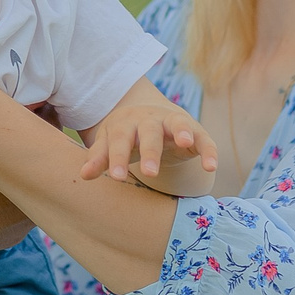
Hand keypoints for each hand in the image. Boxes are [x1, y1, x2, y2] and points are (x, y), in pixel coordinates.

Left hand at [79, 94, 219, 193]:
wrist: (152, 116)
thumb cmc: (126, 136)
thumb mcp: (110, 144)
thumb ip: (99, 158)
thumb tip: (84, 175)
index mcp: (124, 124)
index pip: (119, 140)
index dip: (117, 158)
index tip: (116, 177)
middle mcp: (149, 120)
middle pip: (148, 133)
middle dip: (150, 151)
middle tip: (149, 172)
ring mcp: (172, 123)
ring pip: (177, 125)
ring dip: (181, 132)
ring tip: (184, 142)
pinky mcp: (194, 131)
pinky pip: (203, 139)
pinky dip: (209, 150)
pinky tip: (211, 166)